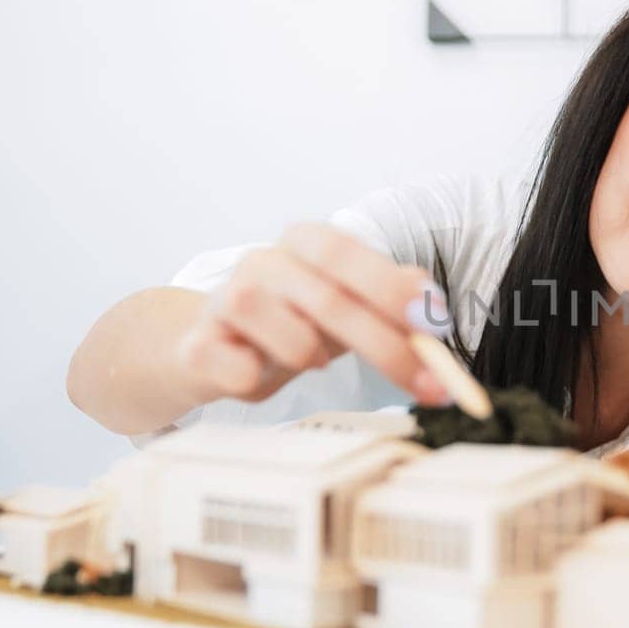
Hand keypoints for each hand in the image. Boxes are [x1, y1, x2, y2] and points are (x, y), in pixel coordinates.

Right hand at [173, 222, 453, 406]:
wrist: (204, 346)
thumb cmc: (287, 322)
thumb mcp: (343, 304)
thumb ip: (389, 300)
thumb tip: (431, 304)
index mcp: (303, 243)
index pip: (346, 252)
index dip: (390, 285)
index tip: (432, 321)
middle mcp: (262, 263)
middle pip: (329, 300)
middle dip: (385, 346)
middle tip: (426, 384)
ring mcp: (224, 302)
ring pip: (290, 338)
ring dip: (313, 358)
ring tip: (309, 361)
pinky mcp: (196, 347)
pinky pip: (237, 370)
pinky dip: (256, 379)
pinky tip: (257, 372)